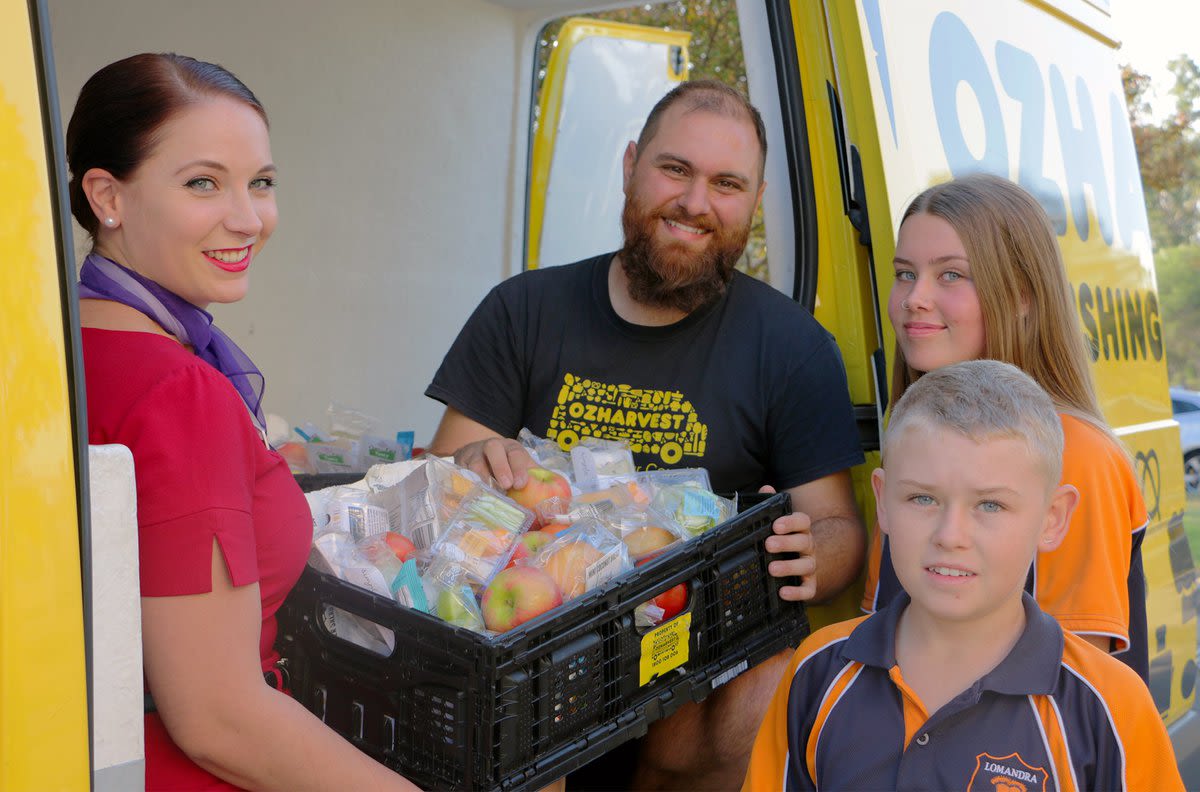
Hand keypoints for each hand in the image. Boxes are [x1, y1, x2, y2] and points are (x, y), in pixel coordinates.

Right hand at [453, 436, 536, 490]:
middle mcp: (491, 447)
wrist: (479, 456)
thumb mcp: (523, 467)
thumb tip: (557, 498)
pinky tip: (471, 497)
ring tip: (488, 494)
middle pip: (493, 448)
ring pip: (474, 462)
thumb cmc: (508, 467)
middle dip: (500, 467)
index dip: (518, 468)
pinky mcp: (459, 465)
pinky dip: (465, 486)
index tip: (520, 484)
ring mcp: (473, 455)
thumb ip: (538, 478)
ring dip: (481, 478)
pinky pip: (460, 474)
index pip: (516, 453)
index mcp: (511, 447)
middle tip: (506, 486)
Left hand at [759, 484, 816, 601]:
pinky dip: (797, 592)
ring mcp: (811, 565)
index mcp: (801, 530)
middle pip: (804, 542)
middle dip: (787, 543)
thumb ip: (770, 505)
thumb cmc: (783, 540)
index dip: (791, 522)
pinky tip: (783, 592)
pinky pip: (809, 589)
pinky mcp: (809, 584)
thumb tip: (766, 489)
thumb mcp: (776, 523)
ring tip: (772, 568)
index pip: (803, 521)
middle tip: (768, 544)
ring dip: (789, 566)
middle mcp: (809, 546)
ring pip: (807, 565)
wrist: (799, 564)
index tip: (776, 525)